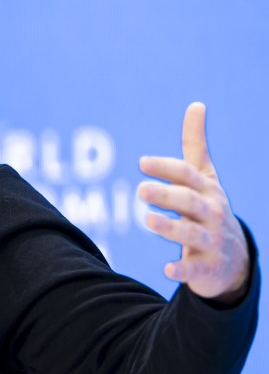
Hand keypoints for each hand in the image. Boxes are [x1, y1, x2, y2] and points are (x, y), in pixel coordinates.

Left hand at [138, 103, 248, 302]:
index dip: (167, 168)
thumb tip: (196, 104)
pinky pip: (196, 270)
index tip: (142, 162)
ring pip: (192, 234)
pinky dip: (183, 270)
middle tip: (140, 190)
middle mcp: (213, 214)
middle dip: (167, 195)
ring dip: (171, 227)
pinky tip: (167, 269)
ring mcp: (212, 242)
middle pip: (190, 202)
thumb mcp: (205, 177)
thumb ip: (195, 144)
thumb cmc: (210, 209)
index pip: (188, 176)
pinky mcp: (208, 268)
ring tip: (147, 221)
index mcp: (208, 190)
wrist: (234, 259)